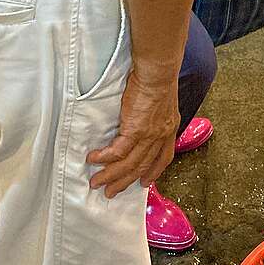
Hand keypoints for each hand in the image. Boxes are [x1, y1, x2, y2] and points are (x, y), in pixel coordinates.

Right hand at [86, 71, 179, 197]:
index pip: (163, 157)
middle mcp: (160, 136)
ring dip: (110, 175)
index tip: (145, 182)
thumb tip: (145, 120)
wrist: (157, 72)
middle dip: (124, 182)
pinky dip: (104, 158)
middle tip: (111, 192)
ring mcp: (148, 135)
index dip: (154, 171)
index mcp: (169, 129)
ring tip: (97, 182)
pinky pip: (117, 151)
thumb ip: (157, 116)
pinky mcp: (134, 130)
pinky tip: (94, 159)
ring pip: (128, 164)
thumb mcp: (163, 102)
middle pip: (142, 166)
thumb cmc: (158, 79)